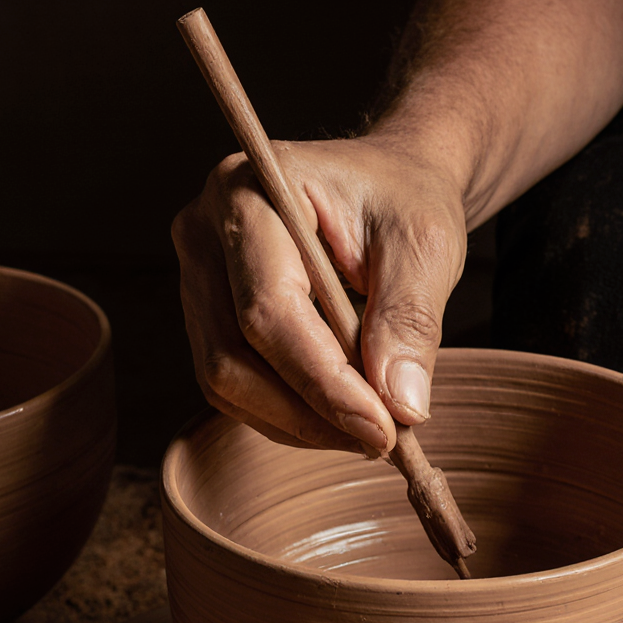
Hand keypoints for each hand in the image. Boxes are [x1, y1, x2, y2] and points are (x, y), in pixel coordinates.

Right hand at [171, 136, 466, 453]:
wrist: (387, 184)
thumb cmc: (403, 198)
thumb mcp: (425, 245)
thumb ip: (411, 320)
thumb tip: (400, 406)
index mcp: (249, 192)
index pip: (269, 310)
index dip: (323, 382)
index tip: (384, 428)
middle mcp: (204, 232)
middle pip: (232, 356)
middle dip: (309, 413)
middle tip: (383, 438)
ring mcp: (197, 277)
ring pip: (226, 382)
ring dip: (299, 423)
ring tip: (368, 428)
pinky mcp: (207, 314)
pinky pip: (233, 386)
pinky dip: (287, 414)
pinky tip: (339, 414)